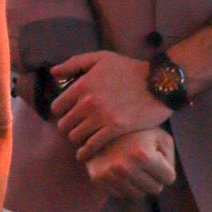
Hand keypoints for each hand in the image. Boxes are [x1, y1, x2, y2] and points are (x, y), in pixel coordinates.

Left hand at [51, 50, 167, 159]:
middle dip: (68, 126)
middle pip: (64, 124)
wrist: (157, 83)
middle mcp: (88, 102)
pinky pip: (92, 146)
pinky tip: (86, 153)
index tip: (68, 114)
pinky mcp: (115, 129)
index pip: (57, 107)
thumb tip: (53, 73)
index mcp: (82, 85)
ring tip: (83, 137)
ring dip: (78, 138)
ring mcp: (101, 117)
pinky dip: (86, 151)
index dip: (61, 112)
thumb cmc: (129, 69)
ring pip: (76, 136)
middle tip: (76, 127)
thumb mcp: (101, 58)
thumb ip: (74, 63)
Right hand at [84, 128, 175, 199]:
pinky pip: (121, 194)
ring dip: (139, 183)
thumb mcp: (161, 138)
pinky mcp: (97, 179)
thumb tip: (166, 179)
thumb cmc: (140, 133)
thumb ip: (169, 158)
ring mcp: (108, 174)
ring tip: (132, 163)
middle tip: (144, 160)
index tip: (157, 156)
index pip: (169, 179)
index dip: (166, 168)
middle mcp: (123, 168)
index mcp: (142, 156)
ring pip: (138, 195)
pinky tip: (119, 168)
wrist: (102, 125)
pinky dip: (123, 185)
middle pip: (155, 189)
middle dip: (153, 177)